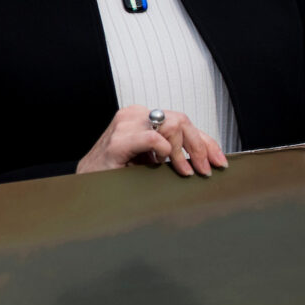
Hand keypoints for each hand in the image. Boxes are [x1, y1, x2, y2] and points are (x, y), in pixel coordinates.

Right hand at [76, 106, 228, 177]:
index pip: (182, 122)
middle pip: (182, 120)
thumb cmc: (115, 174)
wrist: (86, 187)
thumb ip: (171, 151)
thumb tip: (205, 156)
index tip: (219, 161)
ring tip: (183, 171)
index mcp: (141, 118)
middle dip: (199, 147)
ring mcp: (124, 126)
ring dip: (183, 153)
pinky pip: (153, 138)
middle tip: (204, 170)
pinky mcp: (118, 142)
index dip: (206, 142)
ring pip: (172, 125)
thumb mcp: (149, 159)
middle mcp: (134, 116)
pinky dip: (164, 150)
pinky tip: (162, 163)